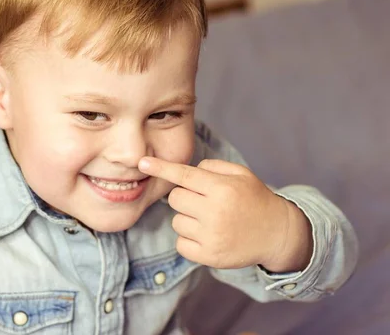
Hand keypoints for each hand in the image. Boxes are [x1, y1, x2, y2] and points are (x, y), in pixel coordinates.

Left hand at [138, 157, 311, 270]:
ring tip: (210, 220)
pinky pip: (180, 244)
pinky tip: (207, 236)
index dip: (161, 168)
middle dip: (185, 197)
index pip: (184, 175)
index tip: (141, 163)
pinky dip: (189, 240)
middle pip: (175, 198)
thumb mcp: (241, 174)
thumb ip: (212, 167)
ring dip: (188, 219)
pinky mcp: (209, 257)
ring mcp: (212, 236)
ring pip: (176, 221)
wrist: (278, 234)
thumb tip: (184, 172)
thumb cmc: (254, 199)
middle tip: (203, 201)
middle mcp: (216, 212)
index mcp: (222, 189)